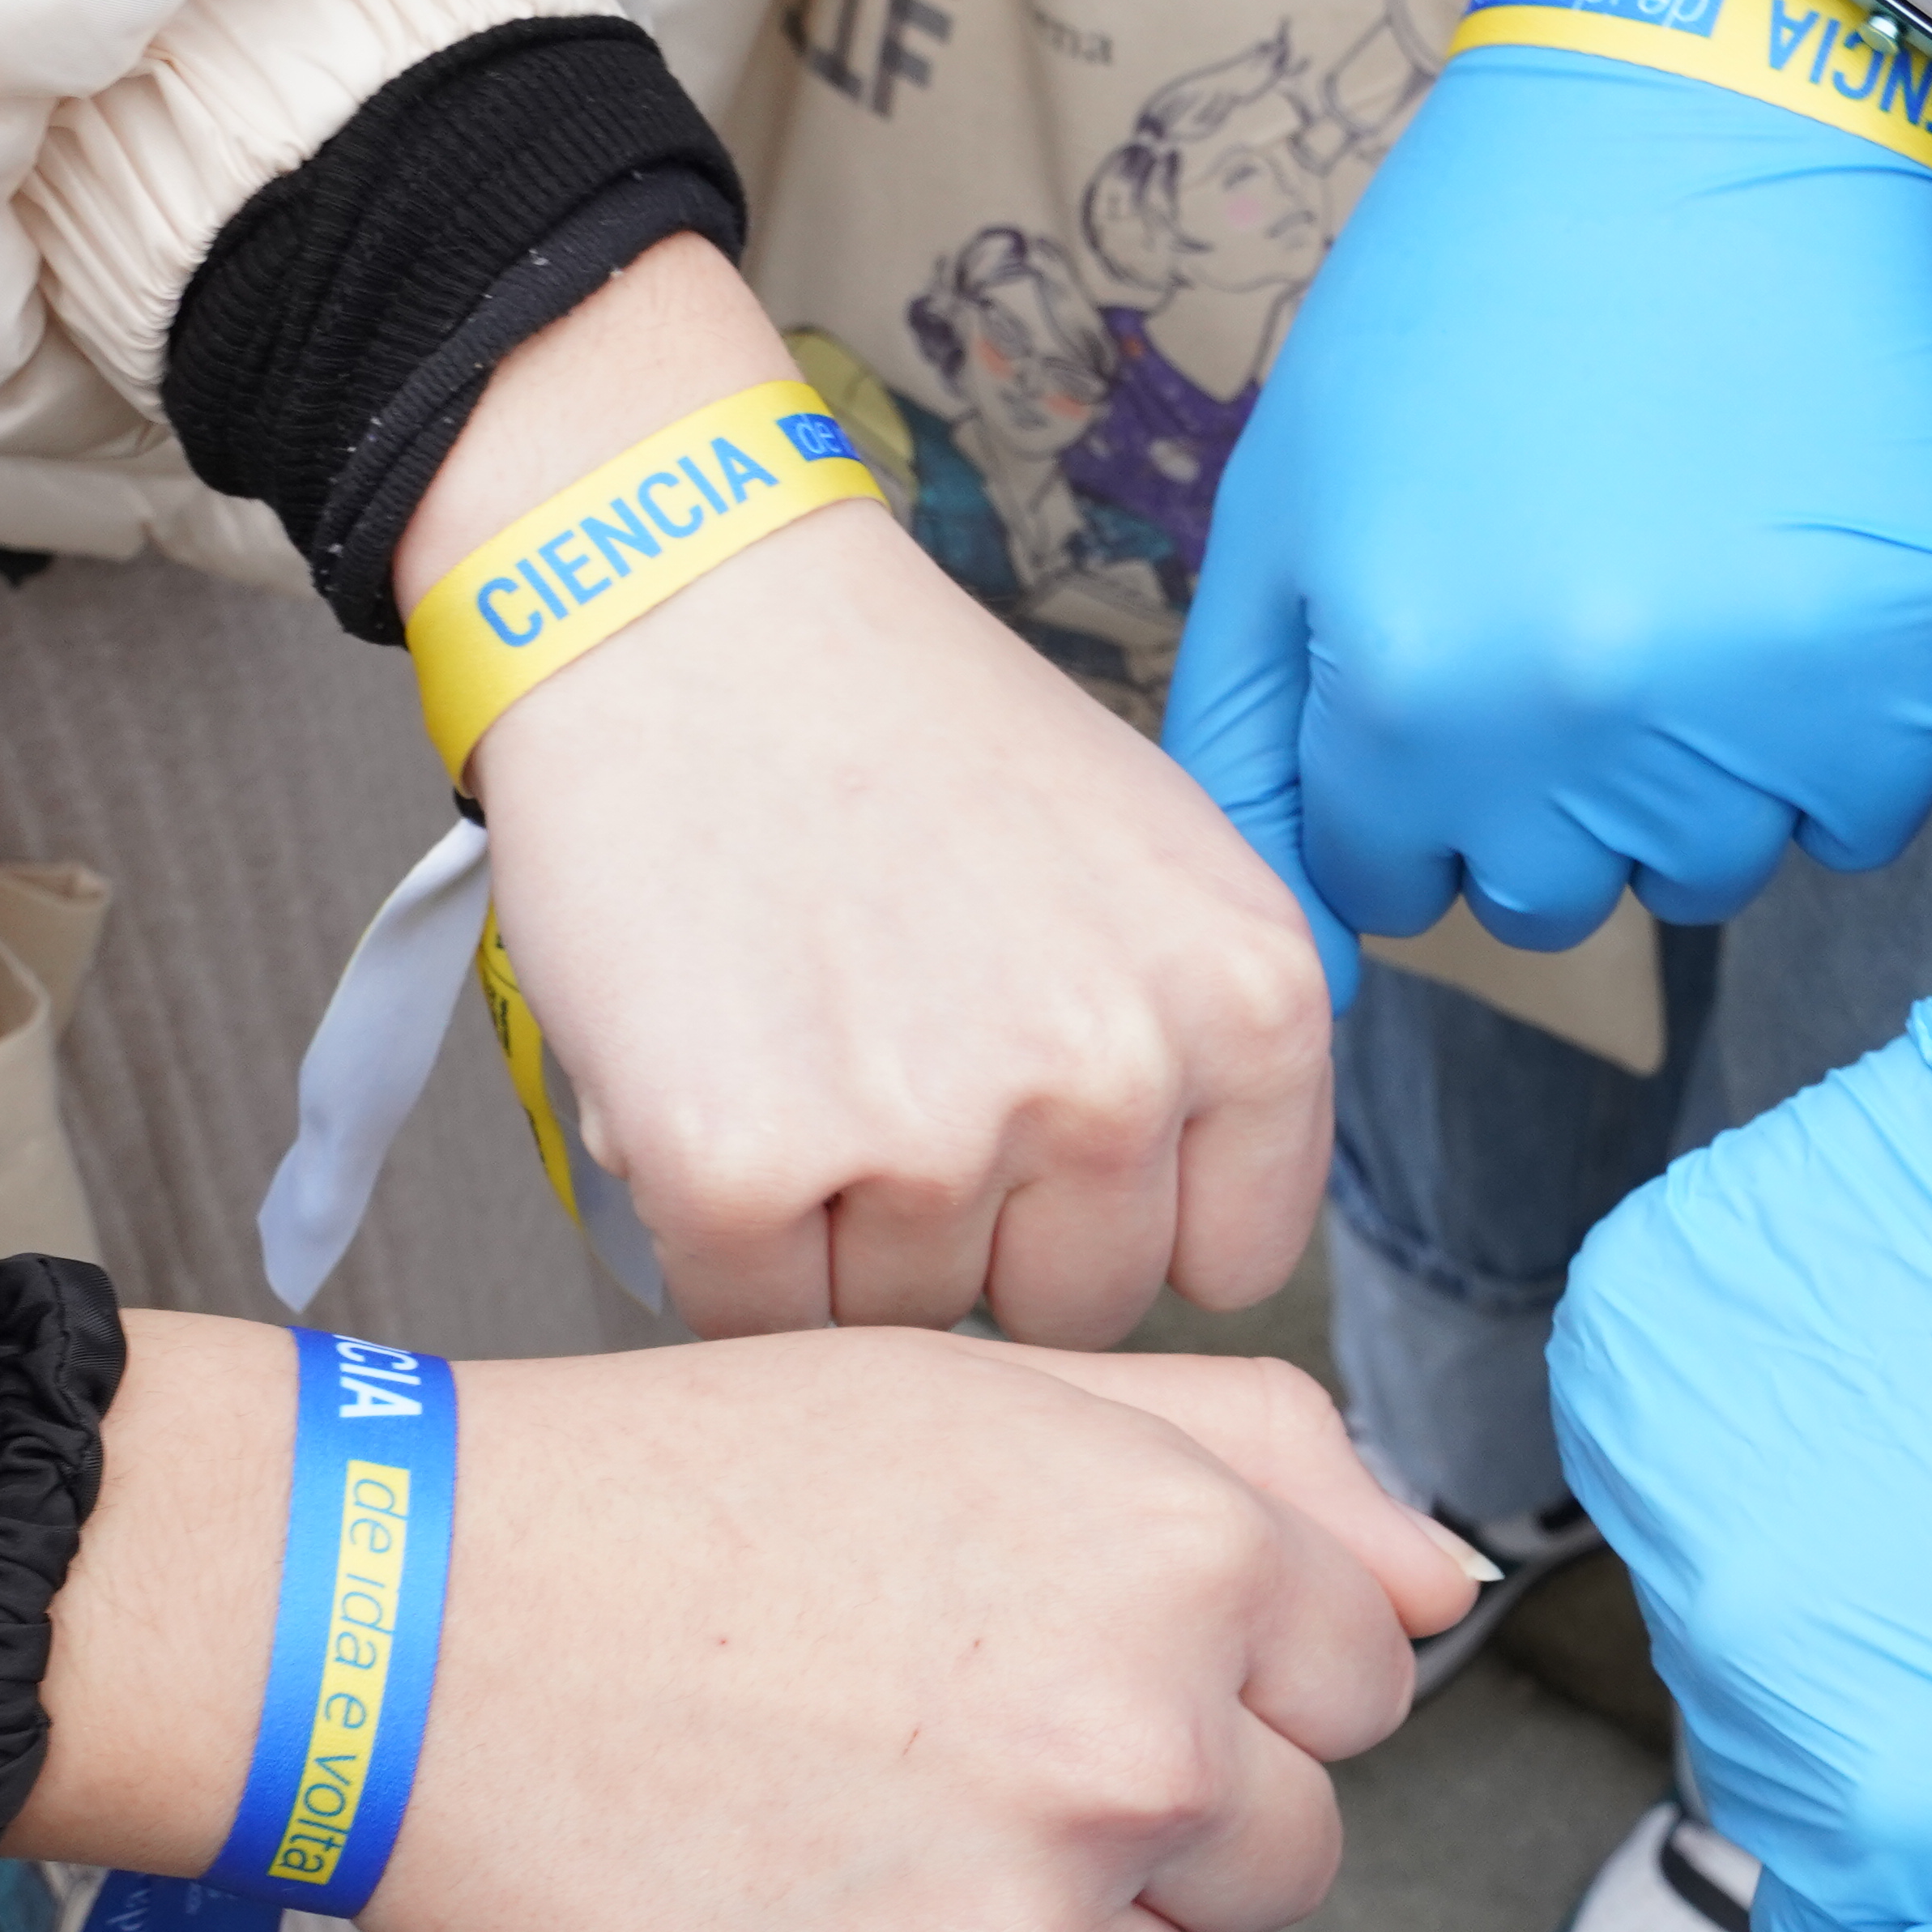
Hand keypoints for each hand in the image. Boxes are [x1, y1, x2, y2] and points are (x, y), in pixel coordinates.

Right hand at [14, 1320, 1480, 1931]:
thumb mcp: (991, 1394)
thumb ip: (1264, 1464)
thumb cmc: (684, 1499)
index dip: (1221, 1670)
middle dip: (1150, 1824)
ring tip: (843, 1838)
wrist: (399, 1629)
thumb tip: (1447, 1582)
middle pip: (1279, 1865)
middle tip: (934, 1749)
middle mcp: (1135, 1763)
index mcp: (1185, 1571)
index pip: (1361, 1685)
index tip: (1059, 1651)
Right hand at [427, 240, 1331, 1346]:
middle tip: (897, 1072)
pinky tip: (714, 1087)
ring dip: (845, 1233)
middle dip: (987, 1234)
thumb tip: (1211, 1227)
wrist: (682, 608)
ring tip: (800, 1045)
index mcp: (1249, 998)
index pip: (1231, 1257)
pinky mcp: (741, 1167)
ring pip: (913, 1323)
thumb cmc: (907, 728)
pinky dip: (719, 1241)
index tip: (1043, 1134)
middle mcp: (1115, 1076)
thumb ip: (1210, 1042)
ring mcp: (929, 1132)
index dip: (1121, 1211)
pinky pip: (757, 1315)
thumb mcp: (1156, 856)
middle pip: (1075, 1306)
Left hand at [1168, 0, 1931, 959]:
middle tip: (1574, 593)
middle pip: (1543, 897)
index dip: (1412, 770)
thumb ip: (1251, 747)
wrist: (1711, 105)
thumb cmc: (1474, 292)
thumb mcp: (1290, 503)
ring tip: (1682, 576)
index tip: (1454, 636)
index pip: (1386, 882)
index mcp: (1400, 695)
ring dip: (1688, 771)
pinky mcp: (1902, 680)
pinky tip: (1783, 589)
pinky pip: (1850, 823)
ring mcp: (1748, 714)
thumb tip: (1284, 963)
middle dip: (1541, 788)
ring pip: (1701, 873)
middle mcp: (1569, 731)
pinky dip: (1825, 743)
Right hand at [1548, 907, 1931, 1931]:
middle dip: (1868, 1705)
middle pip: (1761, 1759)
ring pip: (1707, 1599)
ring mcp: (1656, 1477)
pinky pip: (1666, 1448)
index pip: (1835, 1920)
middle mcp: (1722, 1651)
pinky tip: (1884, 1358)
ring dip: (1805, 1562)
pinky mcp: (1625, 1331)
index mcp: (1869, 1787)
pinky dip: (1752, 1423)